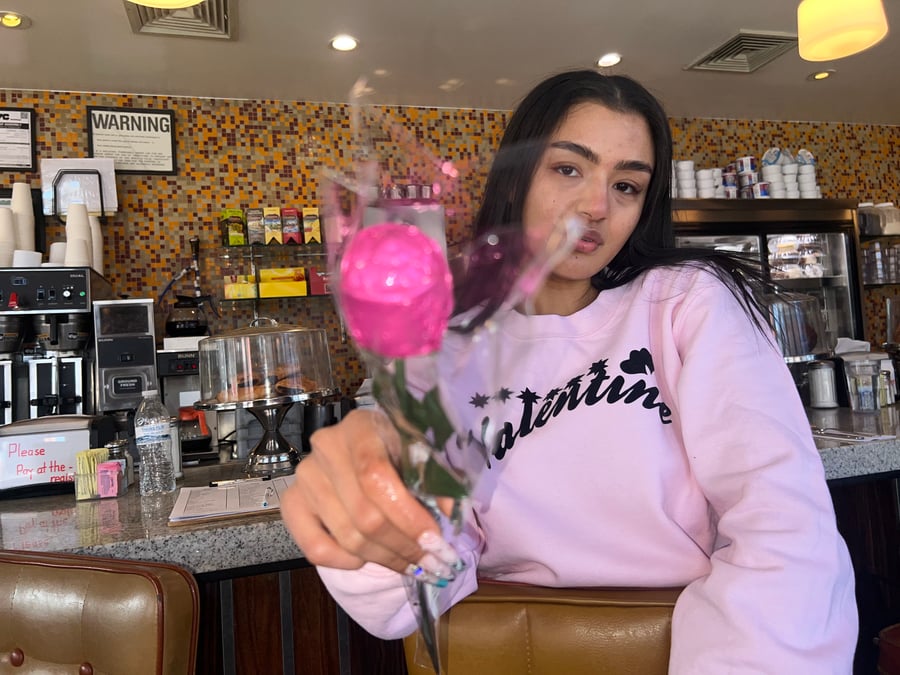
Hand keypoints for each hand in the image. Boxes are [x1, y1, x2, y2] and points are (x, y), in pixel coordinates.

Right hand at [280, 409, 460, 579]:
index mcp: (361, 426)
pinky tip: (368, 556)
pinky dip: (346, 562)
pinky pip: (315, 549)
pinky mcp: (292, 502)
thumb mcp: (425, 452)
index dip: (407, 515)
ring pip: (347, 536)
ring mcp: (305, 475)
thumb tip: (452, 514)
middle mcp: (326, 446)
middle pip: (364, 513)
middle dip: (405, 546)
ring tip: (413, 564)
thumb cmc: (400, 449)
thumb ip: (440, 478)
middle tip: (433, 562)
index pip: (376, 476)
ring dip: (386, 558)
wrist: (365, 448)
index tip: (436, 540)